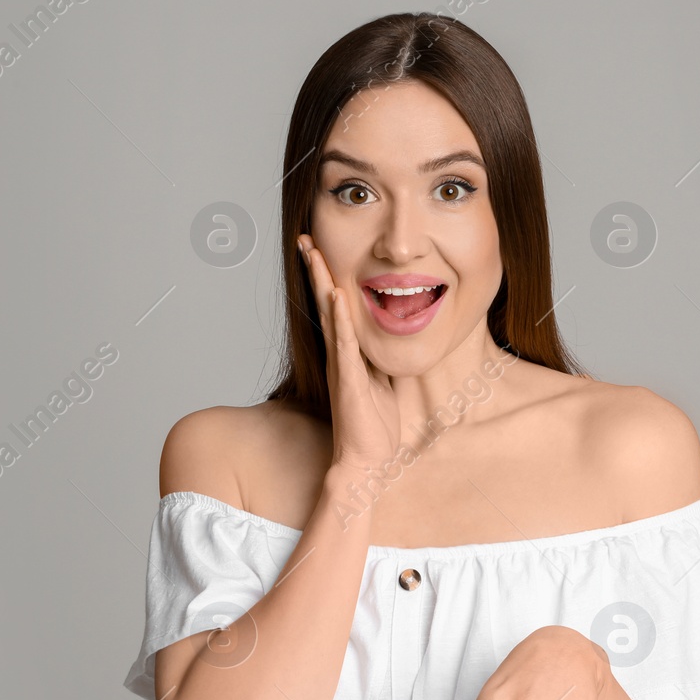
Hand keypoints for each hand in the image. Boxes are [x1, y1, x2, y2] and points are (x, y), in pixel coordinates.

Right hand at [297, 233, 400, 475]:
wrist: (366, 460)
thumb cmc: (374, 425)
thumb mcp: (384, 381)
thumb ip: (381, 357)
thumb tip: (395, 335)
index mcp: (346, 353)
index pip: (334, 307)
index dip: (327, 278)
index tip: (320, 248)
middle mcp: (338, 355)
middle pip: (324, 303)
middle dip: (315, 270)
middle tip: (304, 238)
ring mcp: (341, 366)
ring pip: (329, 316)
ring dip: (322, 284)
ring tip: (314, 254)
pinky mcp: (349, 381)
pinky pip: (344, 344)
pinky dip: (341, 320)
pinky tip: (337, 296)